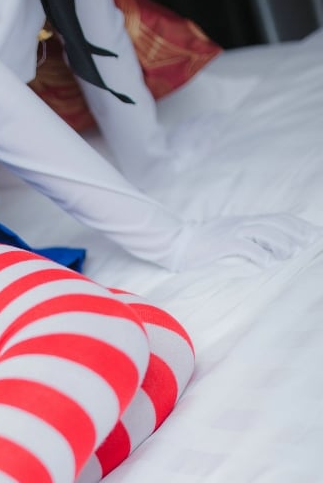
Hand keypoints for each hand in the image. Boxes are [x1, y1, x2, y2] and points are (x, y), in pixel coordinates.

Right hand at [168, 213, 320, 270]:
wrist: (175, 242)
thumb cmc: (201, 244)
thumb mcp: (227, 235)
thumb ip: (246, 238)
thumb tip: (268, 250)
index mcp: (245, 221)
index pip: (278, 218)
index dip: (297, 225)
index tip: (312, 234)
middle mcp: (241, 223)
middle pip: (275, 223)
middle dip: (295, 232)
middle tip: (309, 243)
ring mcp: (231, 232)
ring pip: (264, 232)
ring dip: (280, 242)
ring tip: (292, 254)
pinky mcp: (221, 244)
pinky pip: (244, 247)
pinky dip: (258, 255)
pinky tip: (268, 264)